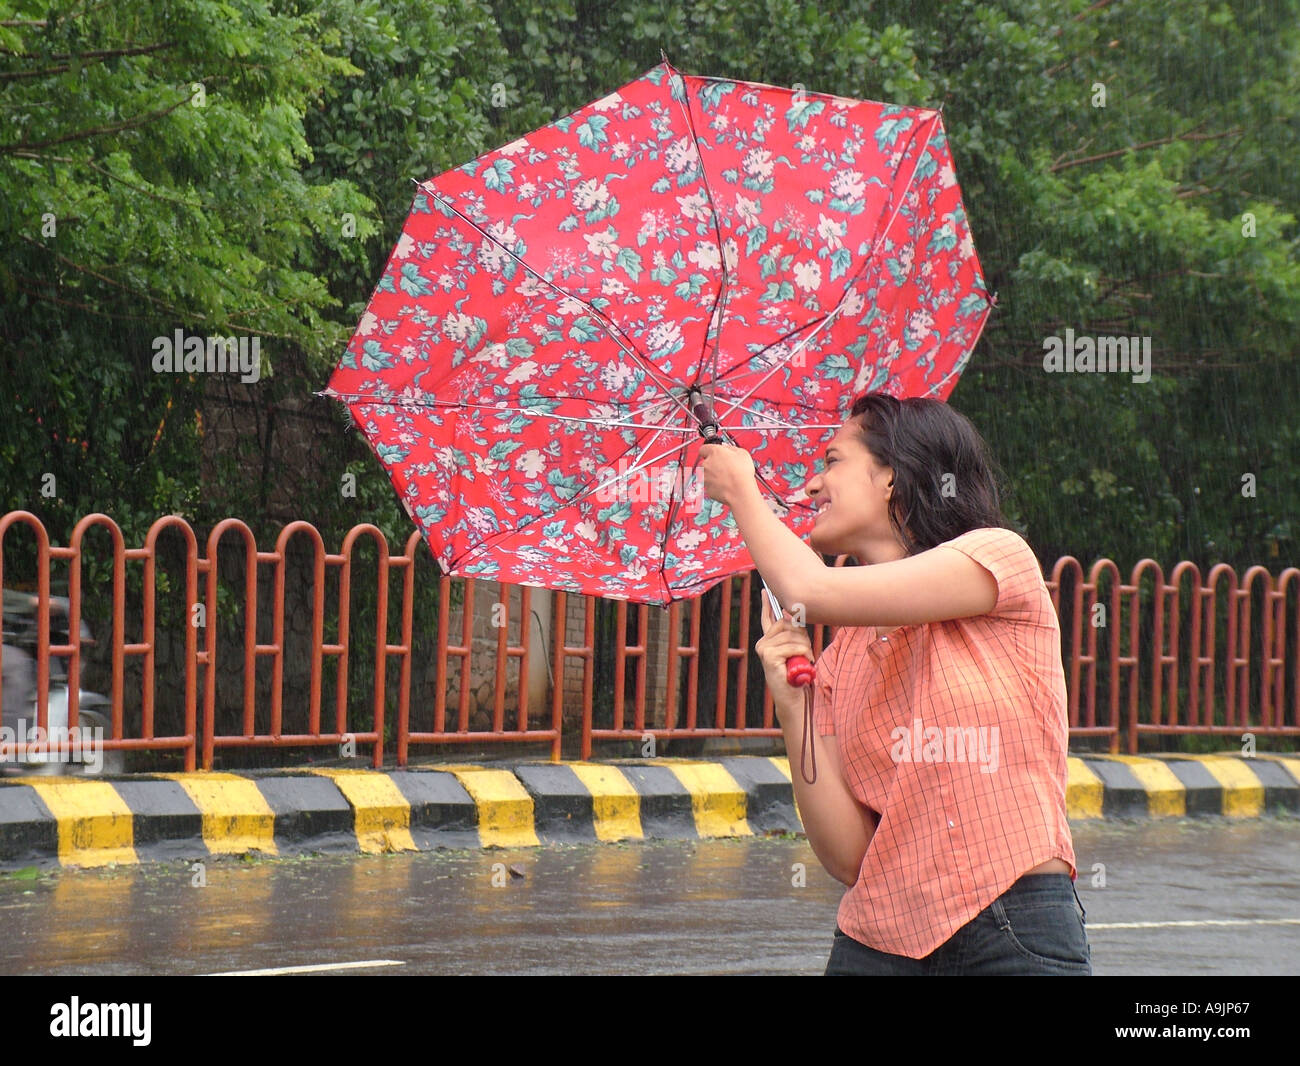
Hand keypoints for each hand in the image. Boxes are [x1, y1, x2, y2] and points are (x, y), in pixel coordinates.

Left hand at [697, 441, 755, 507]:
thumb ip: (731, 448)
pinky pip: (710, 485)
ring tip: (727, 478)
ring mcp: (705, 477)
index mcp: (714, 452)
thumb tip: (726, 448)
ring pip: (706, 474)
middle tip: (725, 467)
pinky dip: (715, 485)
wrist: (741, 491)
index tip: (714, 455)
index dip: (709, 451)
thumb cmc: (742, 473)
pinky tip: (725, 485)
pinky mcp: (706, 488)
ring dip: (713, 475)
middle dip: (712, 464)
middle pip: (705, 462)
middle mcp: (706, 463)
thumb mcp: (742, 453)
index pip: (703, 448)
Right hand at [755, 592, 814, 711]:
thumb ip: (793, 636)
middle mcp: (762, 643)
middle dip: (802, 636)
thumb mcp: (797, 652)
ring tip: (804, 660)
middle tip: (805, 652)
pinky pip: (793, 645)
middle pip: (787, 624)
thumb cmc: (797, 677)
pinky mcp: (768, 656)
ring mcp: (764, 649)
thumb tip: (794, 617)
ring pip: (792, 635)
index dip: (766, 604)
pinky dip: (803, 653)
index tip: (764, 591)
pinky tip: (802, 663)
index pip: (767, 618)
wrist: (794, 699)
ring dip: (805, 647)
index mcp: (768, 642)